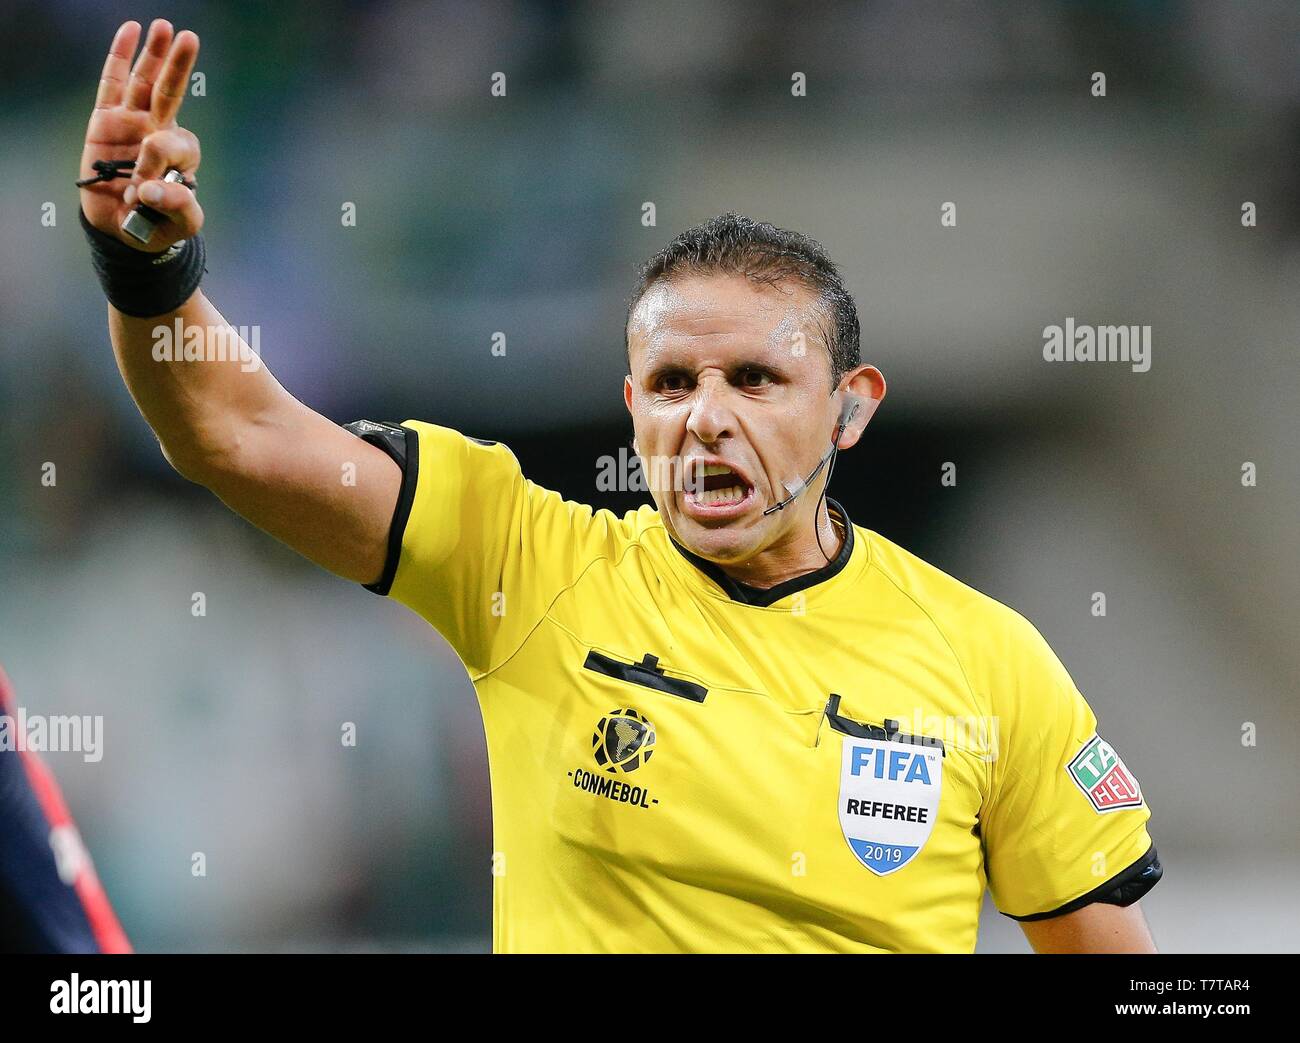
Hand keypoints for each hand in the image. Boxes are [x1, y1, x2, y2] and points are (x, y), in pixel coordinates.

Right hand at [79, 20, 202, 251]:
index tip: (144, 192)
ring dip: (154, 56)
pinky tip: (130, 31)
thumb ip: (178, 206)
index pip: (178, 145)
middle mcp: (159, 134)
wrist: (125, 230)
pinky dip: (119, 59)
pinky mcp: (105, 122)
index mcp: (181, 158)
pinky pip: (112, 85)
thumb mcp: (181, 223)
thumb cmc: (158, 224)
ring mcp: (133, 124)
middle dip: (178, 67)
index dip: (161, 163)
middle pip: (170, 94)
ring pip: (144, 84)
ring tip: (163, 28)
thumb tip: (150, 188)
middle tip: (189, 38)